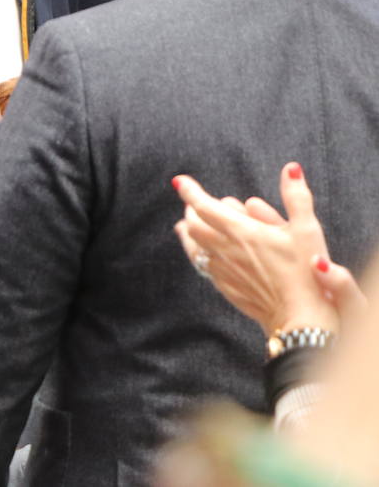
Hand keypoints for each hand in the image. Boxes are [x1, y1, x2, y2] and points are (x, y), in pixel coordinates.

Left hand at [172, 163, 338, 336]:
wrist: (300, 317)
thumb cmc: (307, 272)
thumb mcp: (307, 229)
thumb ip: (296, 196)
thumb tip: (290, 169)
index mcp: (241, 231)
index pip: (204, 206)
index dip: (190, 191)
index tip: (179, 181)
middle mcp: (225, 250)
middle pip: (194, 225)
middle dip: (191, 211)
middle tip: (191, 203)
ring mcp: (223, 271)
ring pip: (193, 248)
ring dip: (188, 233)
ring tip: (183, 225)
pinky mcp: (226, 288)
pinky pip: (203, 267)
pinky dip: (197, 254)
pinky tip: (200, 254)